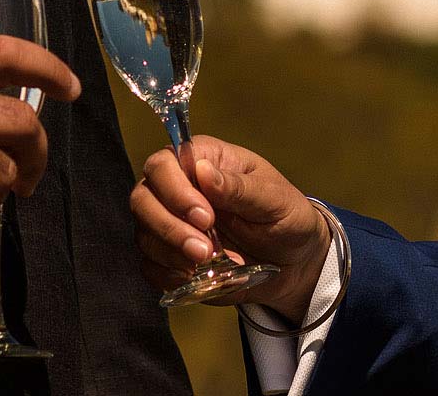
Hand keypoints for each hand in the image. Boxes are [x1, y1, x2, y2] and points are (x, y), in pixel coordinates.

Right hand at [131, 136, 329, 321]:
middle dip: (169, 226)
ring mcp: (170, 222)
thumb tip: (203, 170)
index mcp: (203, 160)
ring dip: (169, 252)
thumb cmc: (286, 217)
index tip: (207, 218)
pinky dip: (167, 274)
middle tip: (204, 250)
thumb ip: (239, 187)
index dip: (176, 190)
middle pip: (142, 198)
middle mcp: (178, 188)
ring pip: (143, 233)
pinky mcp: (171, 256)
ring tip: (206, 264)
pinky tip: (193, 278)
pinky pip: (150, 265)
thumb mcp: (274, 200)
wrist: (295, 262)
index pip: (164, 163)